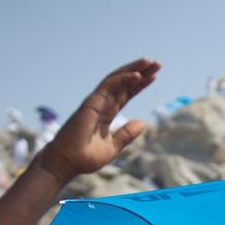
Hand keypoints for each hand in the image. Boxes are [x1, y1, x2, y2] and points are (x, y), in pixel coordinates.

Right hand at [37, 57, 159, 180]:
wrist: (68, 162)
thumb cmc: (85, 157)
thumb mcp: (113, 146)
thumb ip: (127, 134)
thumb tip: (143, 123)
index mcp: (107, 113)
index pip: (126, 94)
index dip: (139, 85)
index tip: (154, 77)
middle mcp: (102, 104)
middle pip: (124, 84)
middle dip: (141, 72)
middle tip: (157, 63)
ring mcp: (96, 102)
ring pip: (117, 80)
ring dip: (134, 70)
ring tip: (150, 62)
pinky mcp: (91, 102)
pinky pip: (109, 86)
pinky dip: (123, 79)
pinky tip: (137, 75)